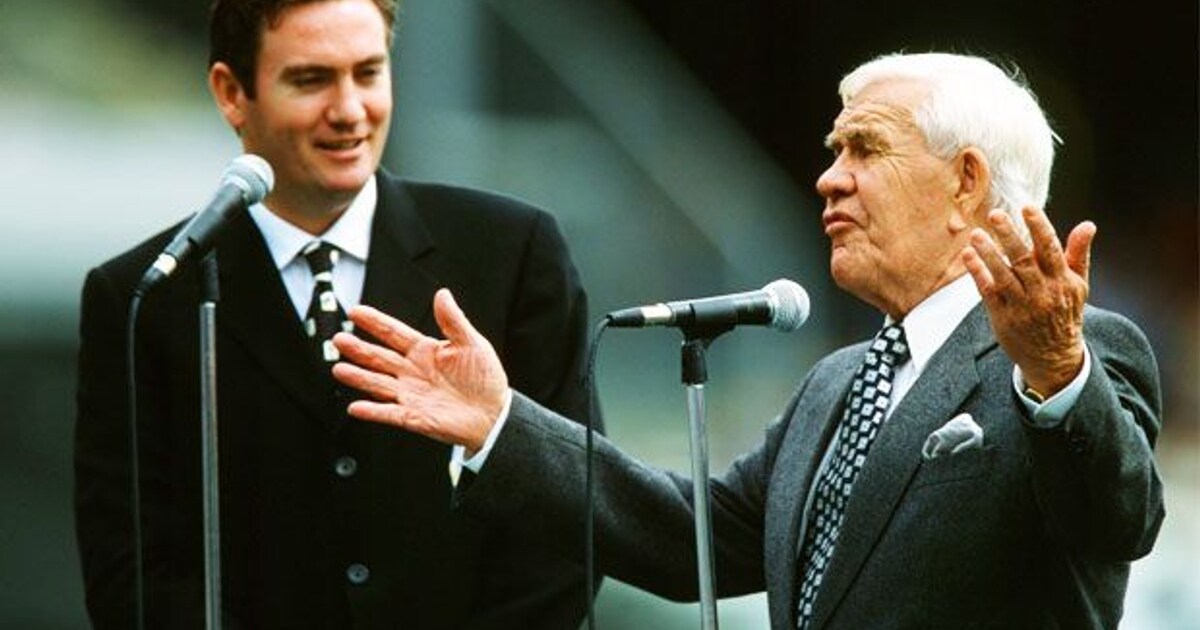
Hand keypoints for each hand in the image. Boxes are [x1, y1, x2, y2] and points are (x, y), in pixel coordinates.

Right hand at [331, 289, 508, 451]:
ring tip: (339, 368)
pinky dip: (373, 411)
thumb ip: (454, 320)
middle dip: (358, 349)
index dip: (375, 322)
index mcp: (425, 351)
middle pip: (379, 357)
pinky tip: (356, 407)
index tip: (356, 311)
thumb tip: (442, 294)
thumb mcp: (472, 343)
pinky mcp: (414, 417)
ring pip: (378, 383)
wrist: (495, 413)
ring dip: (359, 376)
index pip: (394, 333)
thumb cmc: (485, 378)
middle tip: (338, 339)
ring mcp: (411, 394)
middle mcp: (413, 371)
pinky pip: (389, 413)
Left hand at [962, 206, 1094, 396]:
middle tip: (994, 214)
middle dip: (1009, 235)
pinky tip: (968, 255)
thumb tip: (1088, 224)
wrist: (1054, 357)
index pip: (1050, 249)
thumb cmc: (1065, 312)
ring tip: (975, 234)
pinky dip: (978, 273)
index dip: (1039, 227)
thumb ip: (1079, 254)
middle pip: (1023, 260)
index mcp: (1062, 281)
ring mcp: (1021, 306)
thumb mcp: (1078, 285)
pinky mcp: (1003, 317)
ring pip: (1003, 276)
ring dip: (988, 254)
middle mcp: (1042, 293)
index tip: (1028, 207)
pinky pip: (989, 292)